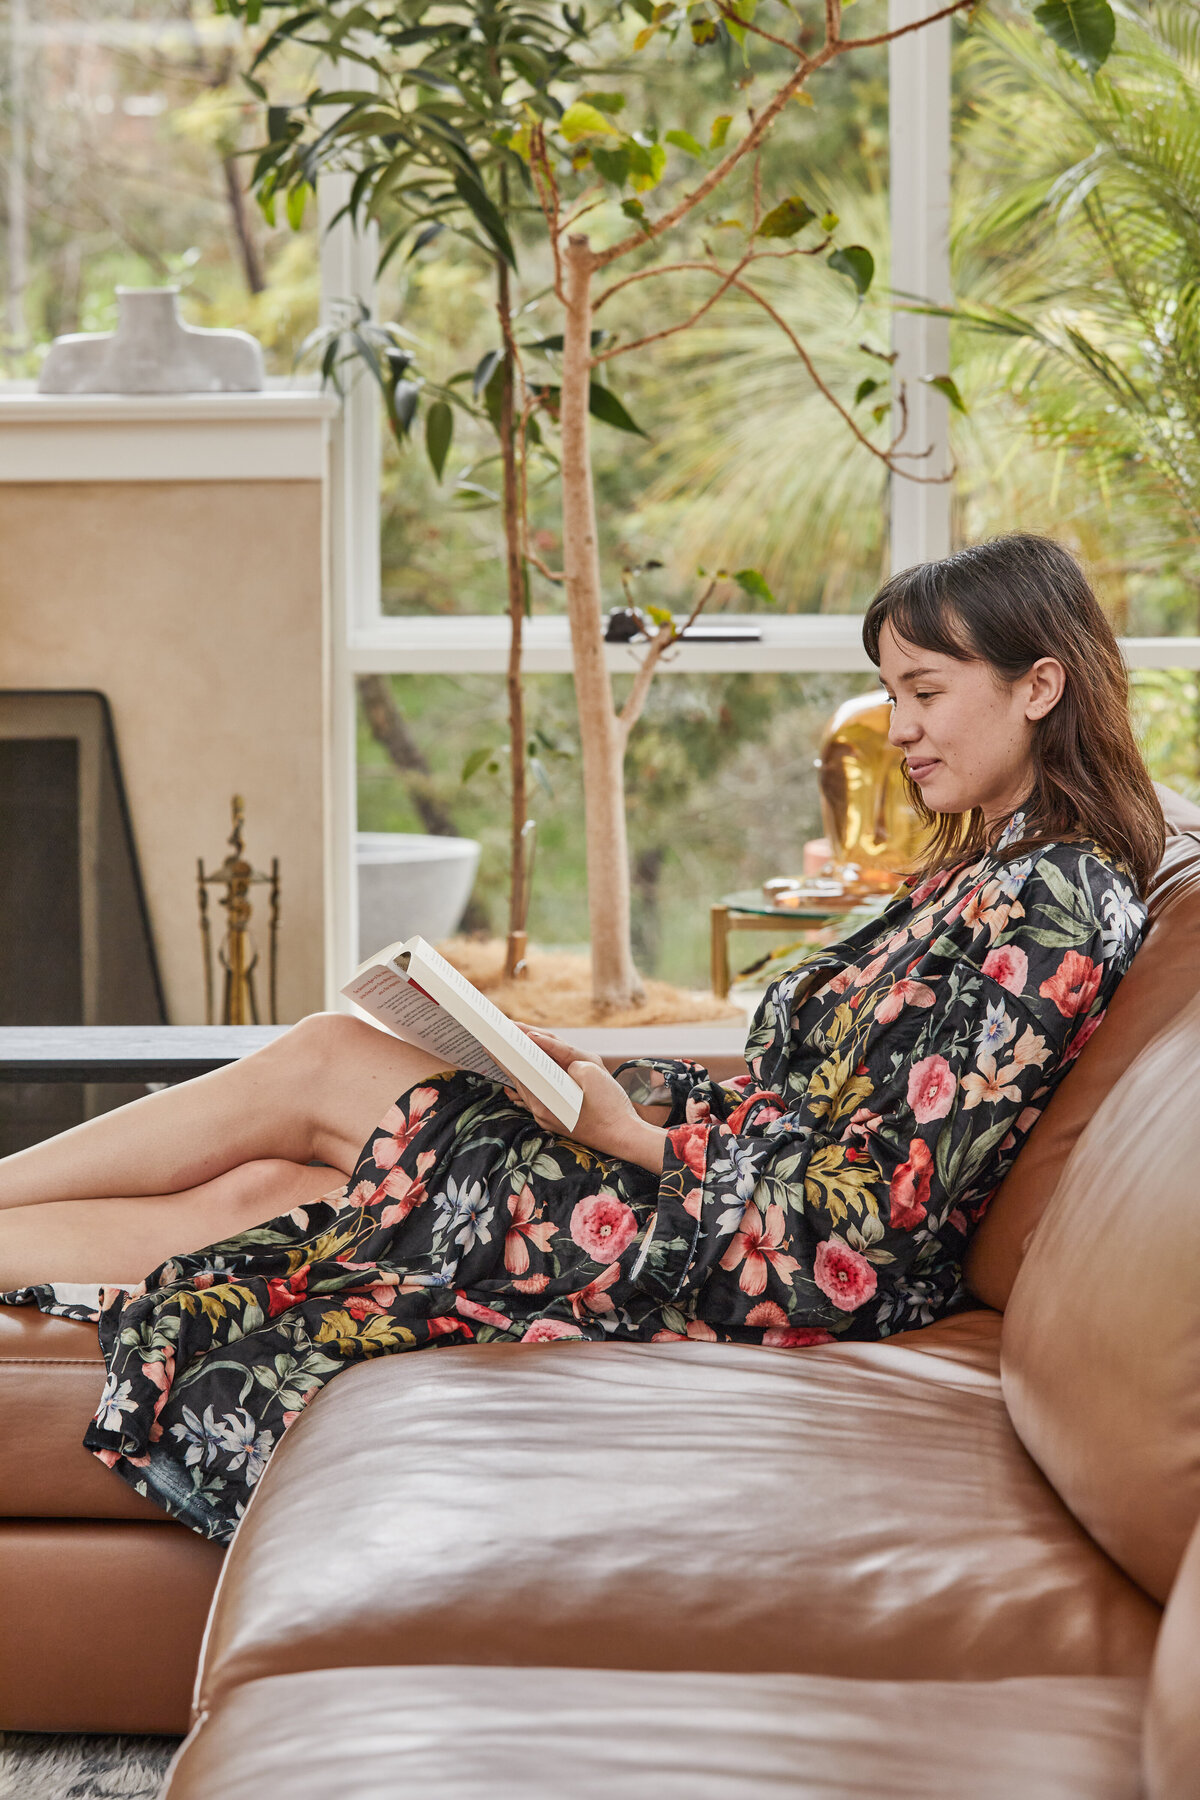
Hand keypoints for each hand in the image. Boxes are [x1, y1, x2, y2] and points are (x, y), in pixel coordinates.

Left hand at [505, 1027, 666, 1173]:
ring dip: (519, 1069)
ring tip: (507, 1054)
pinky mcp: (555, 1119)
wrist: (624, 1138)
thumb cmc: (610, 1106)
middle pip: (522, 1076)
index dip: (514, 1047)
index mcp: (546, 1095)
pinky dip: (529, 1083)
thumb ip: (568, 1058)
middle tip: (498, 1038)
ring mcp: (547, 1116)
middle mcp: (541, 1108)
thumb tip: (556, 1060)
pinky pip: (536, 1097)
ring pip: (528, 1087)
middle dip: (512, 1056)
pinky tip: (519, 1080)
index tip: (502, 1033)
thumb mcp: (592, 1070)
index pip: (523, 1065)